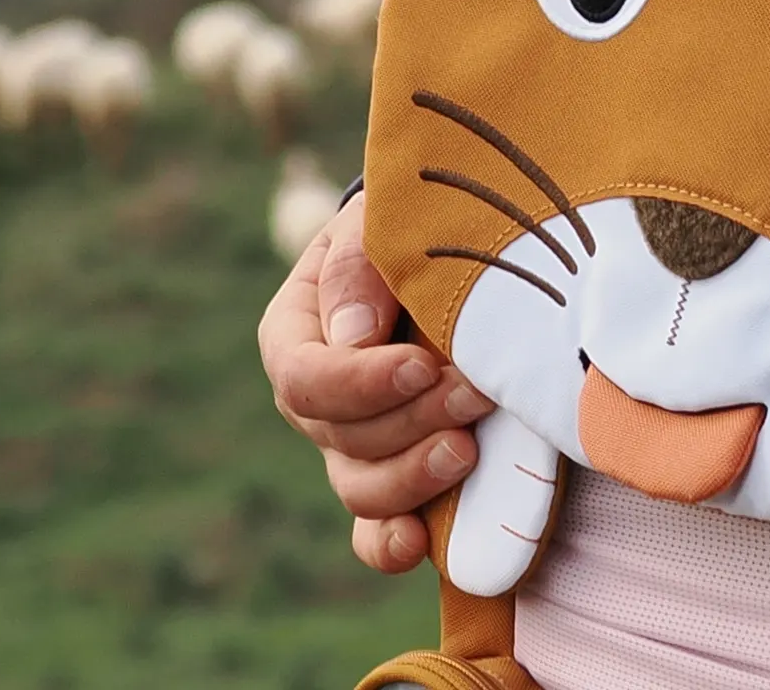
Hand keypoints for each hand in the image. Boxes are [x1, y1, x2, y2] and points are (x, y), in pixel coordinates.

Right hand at [258, 193, 494, 574]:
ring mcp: (351, 448)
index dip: (361, 383)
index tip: (422, 364)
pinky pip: (374, 531)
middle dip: (412, 420)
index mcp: (294, 334)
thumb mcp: (377, 225)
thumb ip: (358, 268)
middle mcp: (315, 402)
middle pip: (341, 437)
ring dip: (414, 477)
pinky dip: (390, 544)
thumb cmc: (408, 233)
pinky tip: (419, 544)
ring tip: (468, 449)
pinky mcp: (391, 479)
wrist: (449, 258)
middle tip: (476, 393)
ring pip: (360, 489)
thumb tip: (353, 337)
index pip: (304, 377)